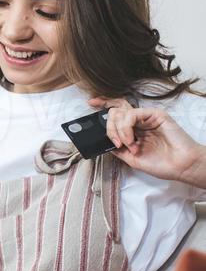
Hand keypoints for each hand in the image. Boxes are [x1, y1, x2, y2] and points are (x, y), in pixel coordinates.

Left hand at [88, 95, 205, 186]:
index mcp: (133, 130)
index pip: (115, 114)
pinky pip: (132, 114)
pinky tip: (130, 140)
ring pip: (120, 112)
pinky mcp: (154, 114)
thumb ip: (118, 149)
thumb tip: (103, 142)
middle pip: (114, 112)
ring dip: (119, 131)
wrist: (180, 166)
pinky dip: (126, 128)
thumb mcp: (132, 159)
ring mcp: (146, 117)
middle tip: (116, 143)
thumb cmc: (161, 164)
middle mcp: (138, 122)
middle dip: (109, 128)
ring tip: (128, 145)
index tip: (91, 103)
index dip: (103, 105)